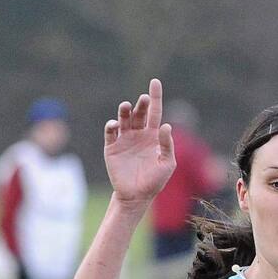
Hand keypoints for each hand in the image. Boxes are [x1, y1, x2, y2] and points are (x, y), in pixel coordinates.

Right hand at [104, 78, 175, 204]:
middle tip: (143, 99)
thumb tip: (166, 125)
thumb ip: (167, 145)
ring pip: (123, 119)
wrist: (136, 196)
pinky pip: (110, 132)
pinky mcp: (112, 147)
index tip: (155, 82)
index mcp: (153, 136)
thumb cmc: (154, 181)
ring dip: (124, 111)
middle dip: (141, 104)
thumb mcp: (166, 164)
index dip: (155, 97)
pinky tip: (115, 124)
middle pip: (139, 113)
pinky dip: (111, 126)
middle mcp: (138, 134)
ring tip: (126, 106)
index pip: (155, 112)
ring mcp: (124, 139)